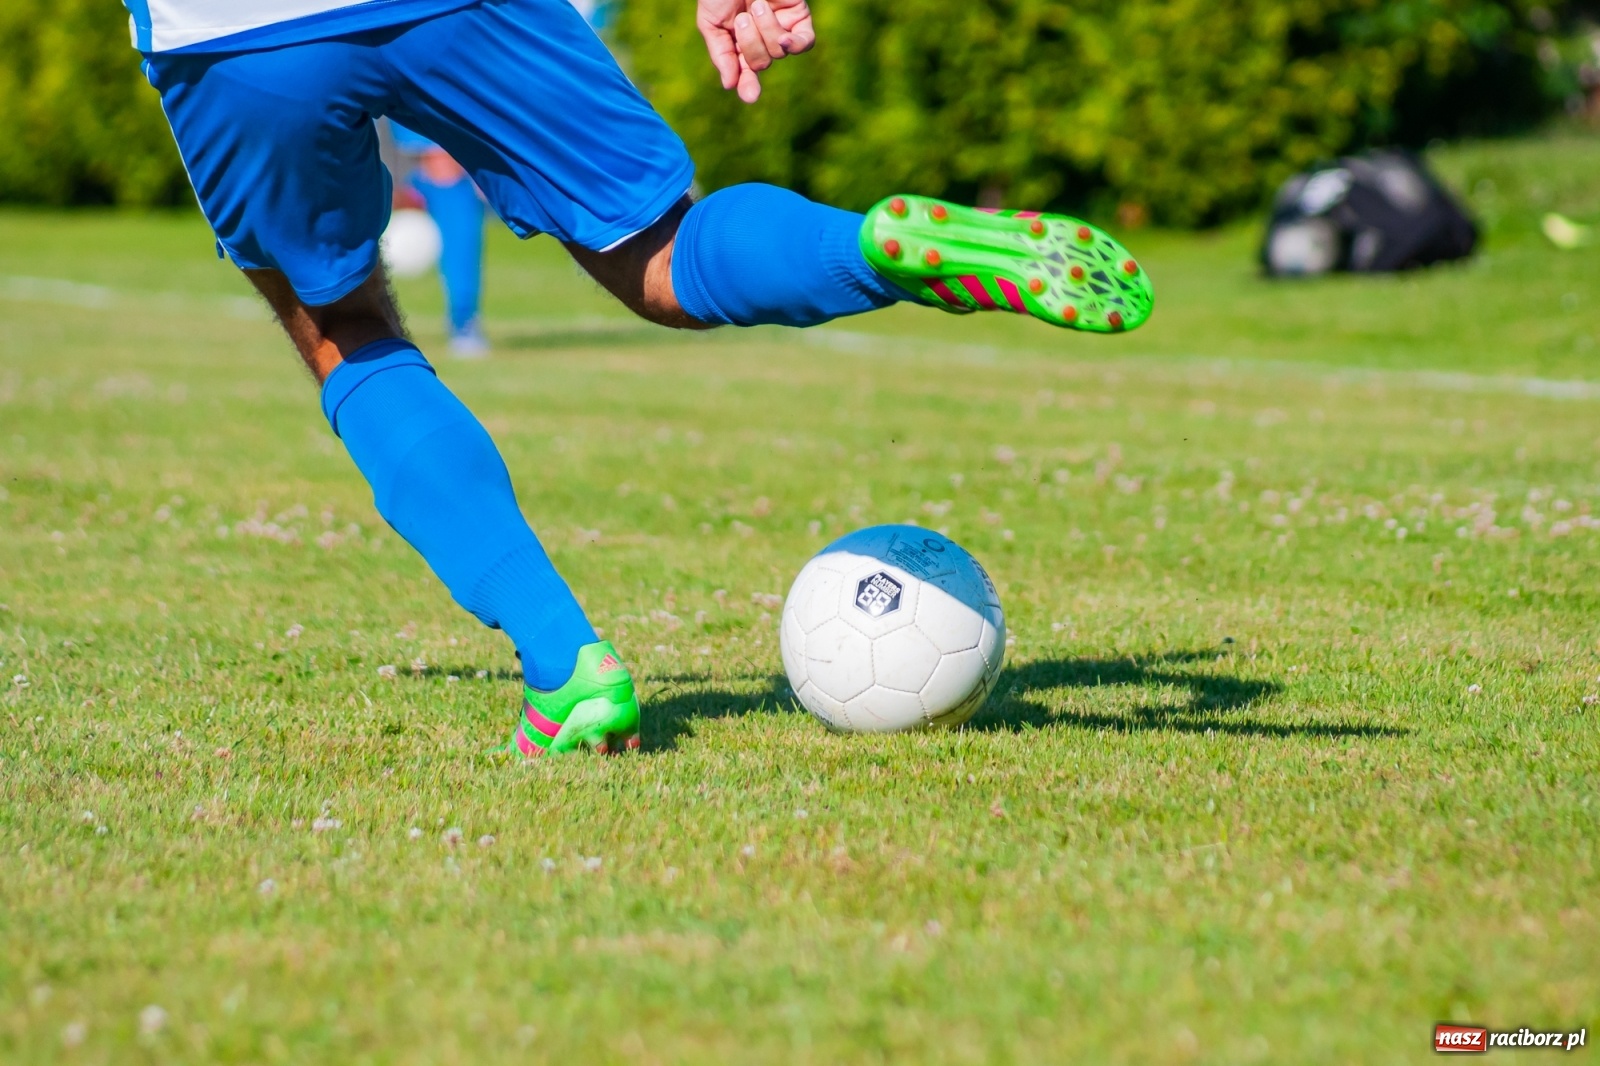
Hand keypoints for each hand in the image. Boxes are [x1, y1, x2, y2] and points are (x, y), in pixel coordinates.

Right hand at [696, 0, 814, 103]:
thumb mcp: (712, 22)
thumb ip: (722, 54)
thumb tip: (730, 86)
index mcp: (739, 44)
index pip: (746, 74)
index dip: (748, 87)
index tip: (750, 96)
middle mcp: (761, 39)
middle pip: (763, 63)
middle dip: (751, 43)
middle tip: (742, 17)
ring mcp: (782, 28)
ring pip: (780, 53)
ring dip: (766, 31)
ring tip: (757, 5)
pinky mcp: (799, 16)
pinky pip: (805, 43)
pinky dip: (795, 44)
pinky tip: (785, 40)